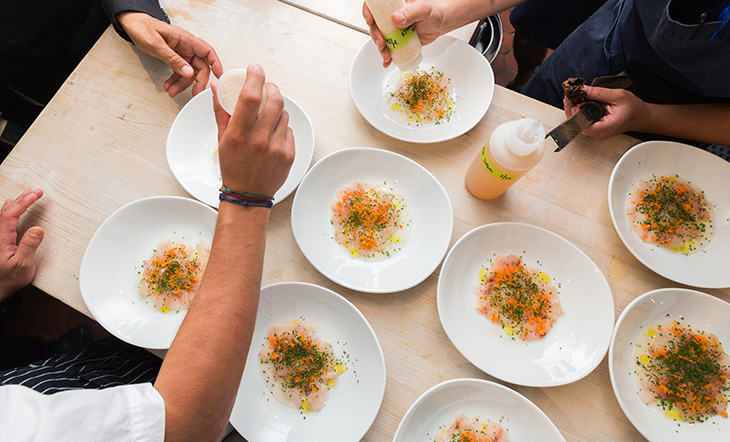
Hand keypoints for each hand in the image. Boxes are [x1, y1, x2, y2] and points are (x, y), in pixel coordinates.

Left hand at [0, 189, 43, 301]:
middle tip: (35, 191)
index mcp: (1, 239)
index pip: (12, 214)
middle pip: (7, 211)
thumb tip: (37, 229)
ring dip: (16, 203)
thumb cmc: (7, 281)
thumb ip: (29, 246)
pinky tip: (10, 207)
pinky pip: (3, 220)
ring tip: (26, 195)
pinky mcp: (0, 242)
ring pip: (4, 215)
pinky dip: (9, 210)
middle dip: (22, 199)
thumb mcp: (22, 265)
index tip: (36, 194)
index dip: (24, 202)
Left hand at [117, 12, 222, 96]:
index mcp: (185, 39)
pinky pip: (180, 72)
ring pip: (189, 72)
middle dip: (197, 81)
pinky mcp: (175, 58)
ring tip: (172, 91)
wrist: (132, 24)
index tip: (219, 76)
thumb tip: (188, 72)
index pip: (207, 51)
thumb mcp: (156, 44)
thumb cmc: (142, 28)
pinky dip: (175, 80)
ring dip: (182, 84)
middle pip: (200, 66)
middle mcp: (186, 46)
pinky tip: (169, 85)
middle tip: (194, 93)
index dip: (215, 63)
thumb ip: (172, 59)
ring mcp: (181, 53)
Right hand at [211, 64, 294, 198]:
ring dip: (276, 109)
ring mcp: (277, 147)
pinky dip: (281, 128)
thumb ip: (221, 110)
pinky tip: (272, 136)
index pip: (249, 97)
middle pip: (274, 100)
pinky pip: (289, 130)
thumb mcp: (222, 138)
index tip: (255, 68)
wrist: (249, 195)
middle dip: (271, 88)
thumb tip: (215, 86)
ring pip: (283, 114)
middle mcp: (260, 140)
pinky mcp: (289, 154)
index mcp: (240, 134)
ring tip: (266, 117)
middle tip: (266, 87)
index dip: (254, 78)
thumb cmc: (233, 166)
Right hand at [363, 0, 447, 67]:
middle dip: (375, 36)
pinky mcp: (398, 40)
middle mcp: (390, 16)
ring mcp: (393, 29)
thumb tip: (396, 18)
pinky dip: (387, 56)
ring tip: (387, 56)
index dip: (368, 12)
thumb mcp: (422, 9)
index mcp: (393, 5)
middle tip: (382, 43)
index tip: (370, 21)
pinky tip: (387, 61)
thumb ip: (410, 12)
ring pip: (381, 38)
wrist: (441, 23)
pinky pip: (389, 48)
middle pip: (375, 25)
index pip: (375, 7)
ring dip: (381, 49)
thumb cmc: (434, 11)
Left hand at [564, 86, 650, 140]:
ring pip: (578, 124)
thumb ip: (599, 93)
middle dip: (571, 110)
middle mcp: (599, 133)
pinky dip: (578, 112)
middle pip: (578, 125)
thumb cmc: (633, 108)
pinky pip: (582, 122)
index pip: (584, 126)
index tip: (572, 102)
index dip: (576, 115)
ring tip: (572, 98)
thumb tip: (583, 89)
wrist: (640, 116)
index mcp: (607, 127)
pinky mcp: (595, 130)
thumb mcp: (617, 96)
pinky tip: (577, 103)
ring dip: (573, 111)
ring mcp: (596, 133)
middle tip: (569, 97)